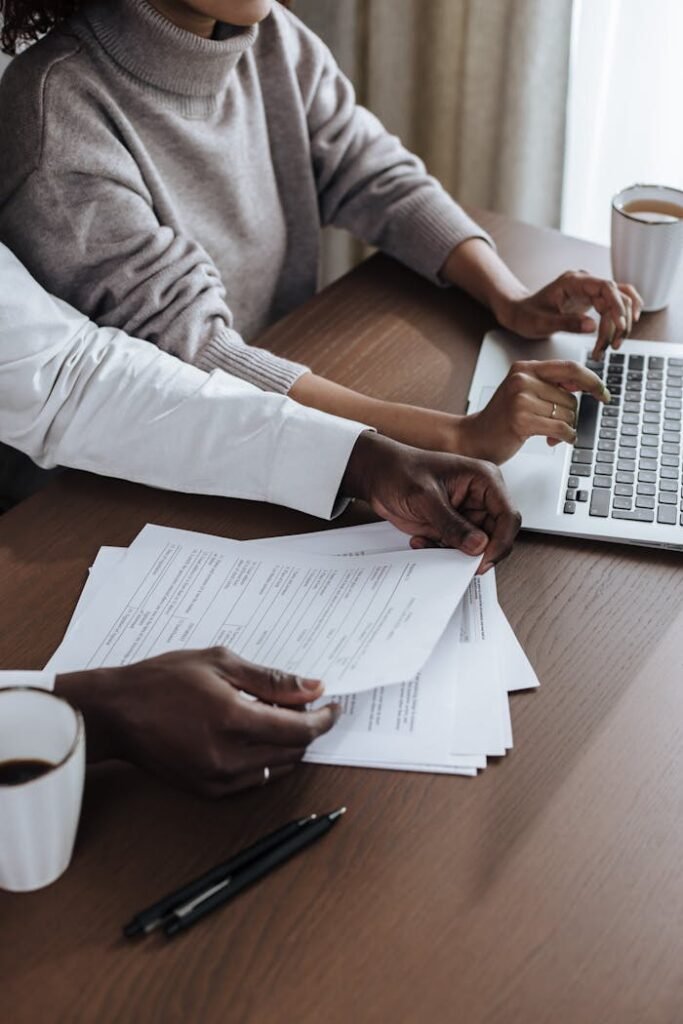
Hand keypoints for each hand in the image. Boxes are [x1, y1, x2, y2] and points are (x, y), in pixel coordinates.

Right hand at [55, 648, 338, 796]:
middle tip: (306, 706)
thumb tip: (313, 688)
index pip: (299, 730)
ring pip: (277, 769)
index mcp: (233, 720)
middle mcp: (228, 756)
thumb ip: (272, 680)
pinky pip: (254, 781)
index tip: (332, 706)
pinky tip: (257, 738)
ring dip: (289, 746)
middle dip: (308, 730)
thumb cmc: (162, 681)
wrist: (117, 714)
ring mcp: (218, 778)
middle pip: (293, 752)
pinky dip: (267, 761)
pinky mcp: (208, 790)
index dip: (323, 719)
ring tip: (280, 718)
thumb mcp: (220, 663)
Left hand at [341, 432, 520, 572]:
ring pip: (476, 546)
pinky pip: (457, 548)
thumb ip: (452, 523)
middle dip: (474, 551)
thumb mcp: (425, 497)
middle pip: (496, 535)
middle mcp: (480, 497)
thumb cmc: (400, 471)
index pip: (508, 516)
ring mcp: (466, 513)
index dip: (501, 542)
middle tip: (454, 559)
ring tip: (428, 541)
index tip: (484, 560)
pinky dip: (440, 550)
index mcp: (484, 480)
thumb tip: (478, 546)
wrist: (377, 475)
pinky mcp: (452, 526)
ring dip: (453, 552)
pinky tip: (420, 539)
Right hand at [454, 359, 609, 463]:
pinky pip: (561, 428)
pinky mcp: (522, 420)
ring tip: (548, 433)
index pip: (570, 368)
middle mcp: (522, 379)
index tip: (603, 394)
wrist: (473, 437)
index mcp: (525, 368)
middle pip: (571, 397)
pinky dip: (565, 437)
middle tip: (558, 426)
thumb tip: (584, 384)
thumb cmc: (501, 419)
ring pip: (567, 414)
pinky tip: (554, 440)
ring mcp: (521, 399)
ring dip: (565, 428)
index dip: (592, 381)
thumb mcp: (524, 393)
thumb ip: (551, 385)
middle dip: (570, 416)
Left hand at [497, 270, 642, 358]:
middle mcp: (586, 282)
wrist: (520, 313)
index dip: (617, 305)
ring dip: (621, 324)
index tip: (619, 326)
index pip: (606, 287)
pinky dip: (623, 316)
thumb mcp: (542, 323)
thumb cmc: (527, 315)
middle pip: (616, 297)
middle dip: (619, 323)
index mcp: (573, 282)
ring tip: (611, 347)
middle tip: (611, 347)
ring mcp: (591, 290)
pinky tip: (624, 329)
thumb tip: (592, 327)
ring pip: (620, 302)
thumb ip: (567, 323)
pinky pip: (616, 304)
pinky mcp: (593, 299)